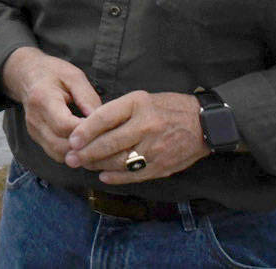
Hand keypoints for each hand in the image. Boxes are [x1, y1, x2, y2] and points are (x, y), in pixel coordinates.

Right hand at [1, 47, 101, 163]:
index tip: (106, 128)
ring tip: (100, 147)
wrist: (27, 76)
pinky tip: (88, 147)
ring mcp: (34, 131)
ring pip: (60, 154)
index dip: (87, 132)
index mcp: (43, 98)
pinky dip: (73, 155)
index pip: (65, 125)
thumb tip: (103, 121)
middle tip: (108, 142)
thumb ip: (88, 97)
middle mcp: (35, 119)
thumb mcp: (74, 76)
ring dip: (81, 155)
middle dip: (87, 147)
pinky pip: (57, 154)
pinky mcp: (37, 138)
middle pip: (62, 145)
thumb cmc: (53, 73)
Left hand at [64, 91, 209, 183]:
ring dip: (98, 166)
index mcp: (138, 104)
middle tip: (71, 158)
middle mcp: (146, 126)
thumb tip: (88, 126)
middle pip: (109, 143)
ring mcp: (155, 148)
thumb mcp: (140, 98)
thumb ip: (117, 111)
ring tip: (84, 165)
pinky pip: (134, 175)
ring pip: (119, 162)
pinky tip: (103, 175)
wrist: (204, 124)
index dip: (85, 131)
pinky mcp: (162, 166)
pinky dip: (116, 177)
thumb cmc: (167, 108)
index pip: (104, 118)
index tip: (71, 140)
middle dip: (86, 153)